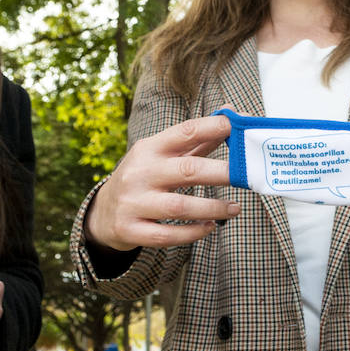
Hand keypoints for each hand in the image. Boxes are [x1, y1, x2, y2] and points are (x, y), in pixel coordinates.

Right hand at [86, 113, 237, 251]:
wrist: (103, 212)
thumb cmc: (144, 177)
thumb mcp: (162, 154)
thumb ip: (197, 140)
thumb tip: (232, 115)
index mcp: (149, 148)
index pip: (184, 132)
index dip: (212, 128)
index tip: (237, 126)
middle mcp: (140, 173)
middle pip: (186, 170)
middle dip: (221, 173)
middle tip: (246, 177)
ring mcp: (133, 202)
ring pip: (179, 207)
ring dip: (213, 209)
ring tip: (235, 208)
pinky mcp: (131, 229)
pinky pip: (167, 235)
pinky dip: (193, 232)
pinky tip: (210, 226)